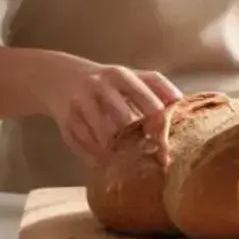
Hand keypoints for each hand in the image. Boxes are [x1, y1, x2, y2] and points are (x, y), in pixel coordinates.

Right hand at [39, 59, 182, 165]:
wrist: (59, 77)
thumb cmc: (105, 80)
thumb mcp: (129, 75)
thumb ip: (156, 84)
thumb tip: (180, 99)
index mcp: (119, 75)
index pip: (146, 101)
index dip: (158, 125)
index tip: (162, 141)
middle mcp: (98, 87)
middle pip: (124, 122)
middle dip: (137, 142)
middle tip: (146, 156)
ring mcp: (79, 105)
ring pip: (103, 139)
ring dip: (116, 153)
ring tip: (126, 161)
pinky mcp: (65, 123)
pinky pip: (85, 149)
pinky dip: (97, 159)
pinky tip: (106, 162)